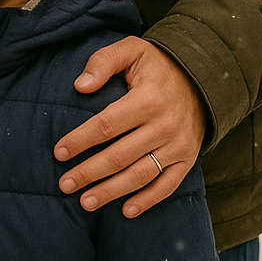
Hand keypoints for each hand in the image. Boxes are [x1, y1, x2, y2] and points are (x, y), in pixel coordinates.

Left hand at [54, 36, 206, 217]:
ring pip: (140, 176)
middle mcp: (164, 126)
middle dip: (89, 172)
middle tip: (65, 183)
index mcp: (147, 99)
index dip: (81, 140)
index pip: (106, 125)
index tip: (59, 152)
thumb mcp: (131, 49)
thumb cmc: (157, 64)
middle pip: (119, 156)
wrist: (202, 77)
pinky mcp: (187, 160)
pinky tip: (125, 211)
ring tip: (85, 202)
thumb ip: (103, 62)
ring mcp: (178, 146)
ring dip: (111, 192)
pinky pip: (166, 186)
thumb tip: (80, 86)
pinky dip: (146, 201)